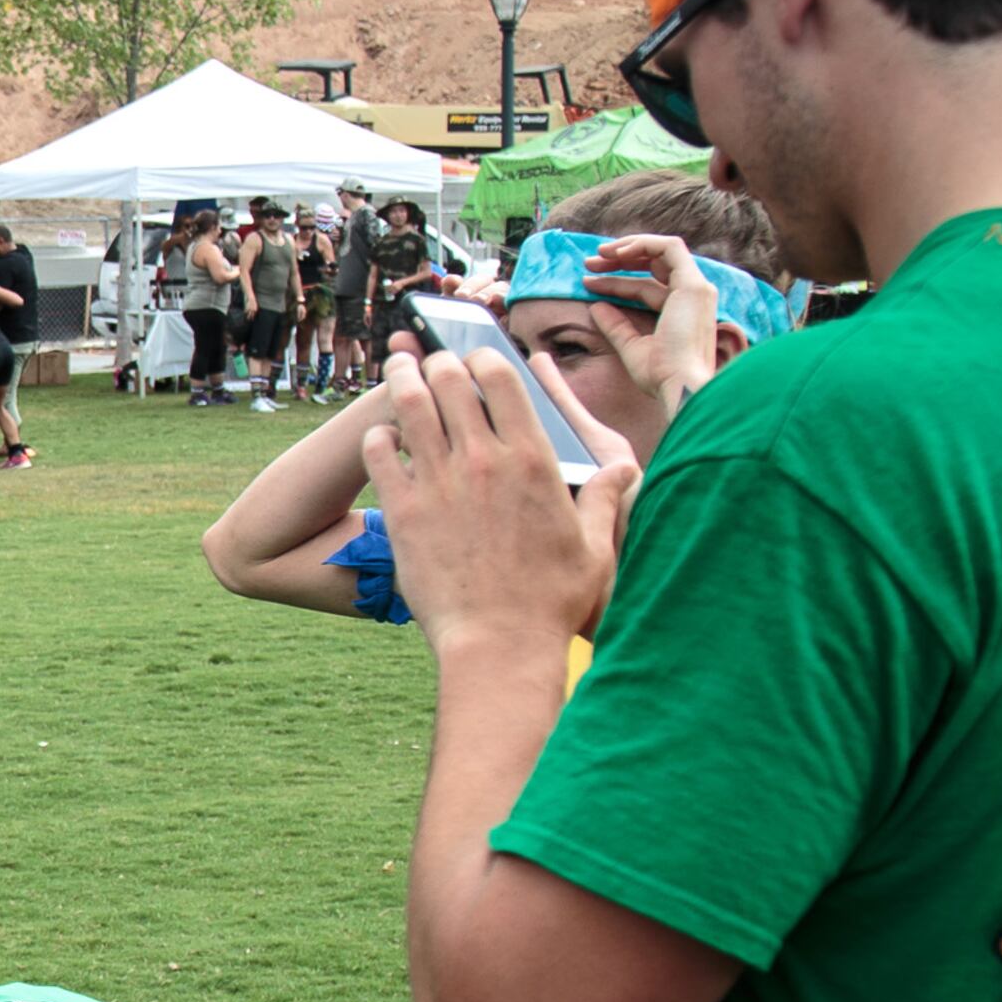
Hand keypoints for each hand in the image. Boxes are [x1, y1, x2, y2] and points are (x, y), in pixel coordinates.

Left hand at [361, 341, 639, 653]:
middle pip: (451, 381)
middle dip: (438, 360)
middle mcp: (484, 461)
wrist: (498, 643)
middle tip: (428, 357)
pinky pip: (379, 454)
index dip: (484, 358)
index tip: (475, 357)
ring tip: (396, 368)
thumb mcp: (594, 547)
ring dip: (401, 381)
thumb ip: (604, 499)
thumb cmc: (551, 601)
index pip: (501, 380)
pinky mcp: (403, 512)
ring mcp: (440, 483)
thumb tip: (624, 471)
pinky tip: (381, 435)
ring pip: (411, 406)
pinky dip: (378, 436)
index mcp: (533, 459)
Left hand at [575, 233, 720, 427]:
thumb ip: (616, 326)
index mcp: (681, 313)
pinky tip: (615, 253)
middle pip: (655, 266)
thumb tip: (595, 307)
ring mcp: (696, 289)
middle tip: (589, 263)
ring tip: (597, 255)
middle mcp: (693, 298)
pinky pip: (670, 248)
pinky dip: (643, 244)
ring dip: (629, 248)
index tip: (586, 283)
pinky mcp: (693, 285)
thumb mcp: (631, 347)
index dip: (615, 282)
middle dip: (620, 260)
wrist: (680, 387)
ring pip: (663, 251)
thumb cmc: (661, 376)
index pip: (645, 288)